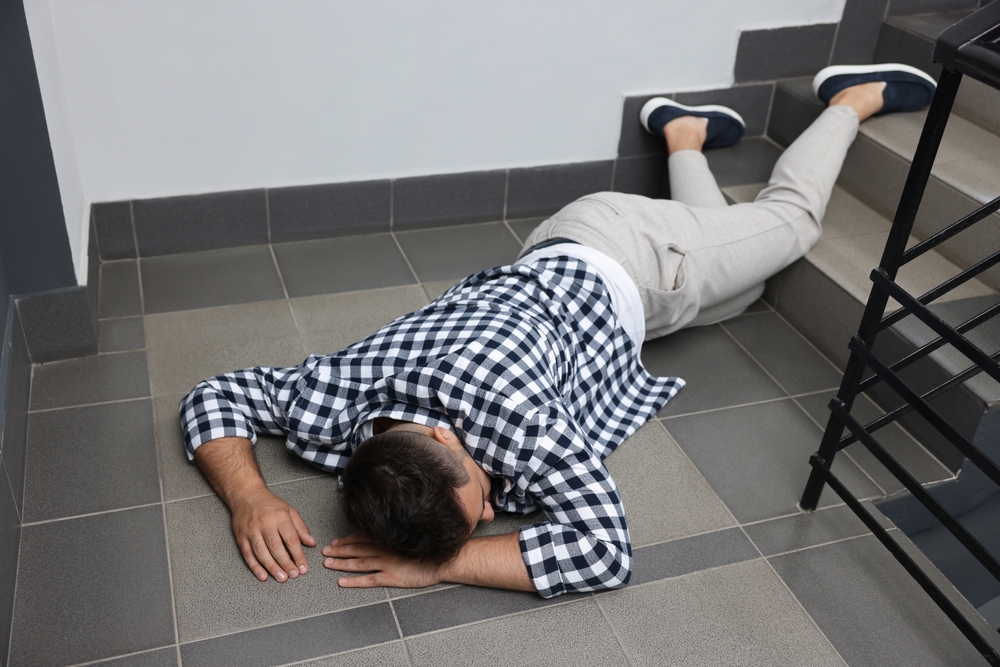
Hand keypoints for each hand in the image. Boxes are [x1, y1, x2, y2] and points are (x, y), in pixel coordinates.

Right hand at [230, 486, 316, 581]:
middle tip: (293, 575)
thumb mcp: (289, 510)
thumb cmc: (269, 503)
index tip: (303, 567)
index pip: (291, 539)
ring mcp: (252, 531)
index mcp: (280, 517)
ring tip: (281, 577)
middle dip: (286, 563)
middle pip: (276, 548)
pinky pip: (248, 554)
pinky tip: (262, 575)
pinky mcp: (241, 537)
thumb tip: (311, 542)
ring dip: (272, 567)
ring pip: (262, 553)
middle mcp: (265, 524)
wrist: (246, 494)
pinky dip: (255, 566)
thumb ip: (300, 528)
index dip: (298, 555)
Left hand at [322, 533, 442, 588]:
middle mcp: (384, 550)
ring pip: (358, 563)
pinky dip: (354, 581)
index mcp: (388, 540)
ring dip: (341, 564)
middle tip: (325, 553)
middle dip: (339, 551)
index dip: (346, 540)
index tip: (335, 542)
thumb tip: (381, 536)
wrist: (443, 561)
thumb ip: (393, 538)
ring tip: (328, 565)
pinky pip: (369, 580)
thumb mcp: (409, 539)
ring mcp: (387, 564)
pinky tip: (342, 582)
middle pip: (356, 550)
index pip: (361, 538)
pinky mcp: (391, 578)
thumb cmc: (429, 550)